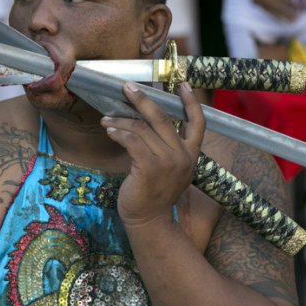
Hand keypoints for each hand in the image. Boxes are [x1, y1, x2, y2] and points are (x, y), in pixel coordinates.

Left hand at [101, 82, 204, 225]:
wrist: (149, 221)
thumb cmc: (154, 194)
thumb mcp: (169, 169)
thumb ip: (166, 147)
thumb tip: (145, 120)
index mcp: (191, 155)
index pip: (198, 123)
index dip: (191, 102)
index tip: (183, 84)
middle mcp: (183, 156)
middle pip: (162, 118)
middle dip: (143, 99)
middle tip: (127, 88)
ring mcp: (167, 162)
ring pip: (142, 128)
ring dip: (121, 120)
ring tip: (106, 119)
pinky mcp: (149, 168)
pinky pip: (132, 141)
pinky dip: (118, 133)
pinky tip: (109, 130)